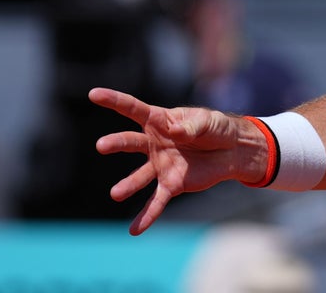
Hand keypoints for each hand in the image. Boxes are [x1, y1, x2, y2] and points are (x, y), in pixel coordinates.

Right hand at [89, 87, 264, 234]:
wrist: (232, 150)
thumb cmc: (216, 128)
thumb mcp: (209, 121)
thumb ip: (193, 126)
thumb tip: (177, 132)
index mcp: (161, 120)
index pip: (134, 108)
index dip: (114, 100)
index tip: (93, 94)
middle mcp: (154, 143)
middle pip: (131, 142)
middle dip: (116, 143)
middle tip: (101, 145)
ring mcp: (160, 165)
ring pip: (139, 176)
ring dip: (128, 185)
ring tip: (116, 194)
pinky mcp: (171, 183)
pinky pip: (157, 200)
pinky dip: (147, 216)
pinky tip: (134, 230)